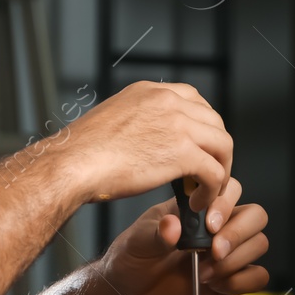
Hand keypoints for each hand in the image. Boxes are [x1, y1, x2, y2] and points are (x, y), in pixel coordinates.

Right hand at [58, 81, 232, 210]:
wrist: (71, 164)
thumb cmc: (80, 152)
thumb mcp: (111, 122)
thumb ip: (135, 124)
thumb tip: (143, 140)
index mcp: (148, 91)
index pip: (194, 99)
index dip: (202, 126)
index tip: (197, 146)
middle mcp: (167, 101)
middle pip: (214, 121)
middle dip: (215, 149)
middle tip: (205, 173)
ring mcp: (177, 124)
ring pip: (222, 145)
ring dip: (219, 170)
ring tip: (205, 191)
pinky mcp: (182, 152)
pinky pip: (214, 171)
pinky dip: (211, 190)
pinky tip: (196, 202)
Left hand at [95, 177, 269, 294]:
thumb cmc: (132, 259)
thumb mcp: (136, 242)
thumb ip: (156, 233)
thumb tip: (173, 225)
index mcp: (196, 208)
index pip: (229, 190)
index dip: (225, 205)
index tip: (208, 225)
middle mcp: (217, 227)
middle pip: (255, 215)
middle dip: (237, 234)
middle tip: (213, 251)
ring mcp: (227, 252)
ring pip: (259, 243)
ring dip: (235, 260)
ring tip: (205, 273)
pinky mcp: (232, 279)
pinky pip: (259, 275)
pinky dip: (243, 281)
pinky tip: (217, 285)